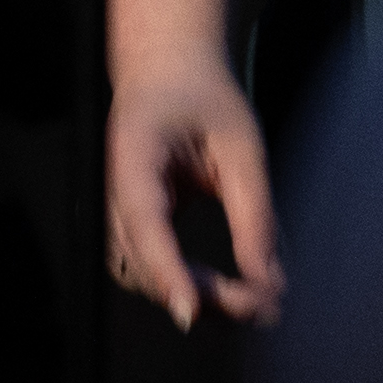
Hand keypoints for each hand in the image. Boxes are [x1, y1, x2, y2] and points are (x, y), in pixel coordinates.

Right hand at [104, 52, 284, 331]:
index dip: (166, 270)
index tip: (192, 310)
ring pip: (141, 275)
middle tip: (262, 304)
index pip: (143, 222)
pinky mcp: (131, 224)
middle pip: (141, 261)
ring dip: (193, 296)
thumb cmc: (203, 97)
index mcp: (133, 154)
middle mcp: (113, 189)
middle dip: (199, 293)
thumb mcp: (242, 147)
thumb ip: (254, 215)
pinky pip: (149, 269)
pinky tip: (226, 289)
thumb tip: (268, 282)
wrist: (170, 72)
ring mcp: (117, 209)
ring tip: (250, 298)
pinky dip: (187, 286)